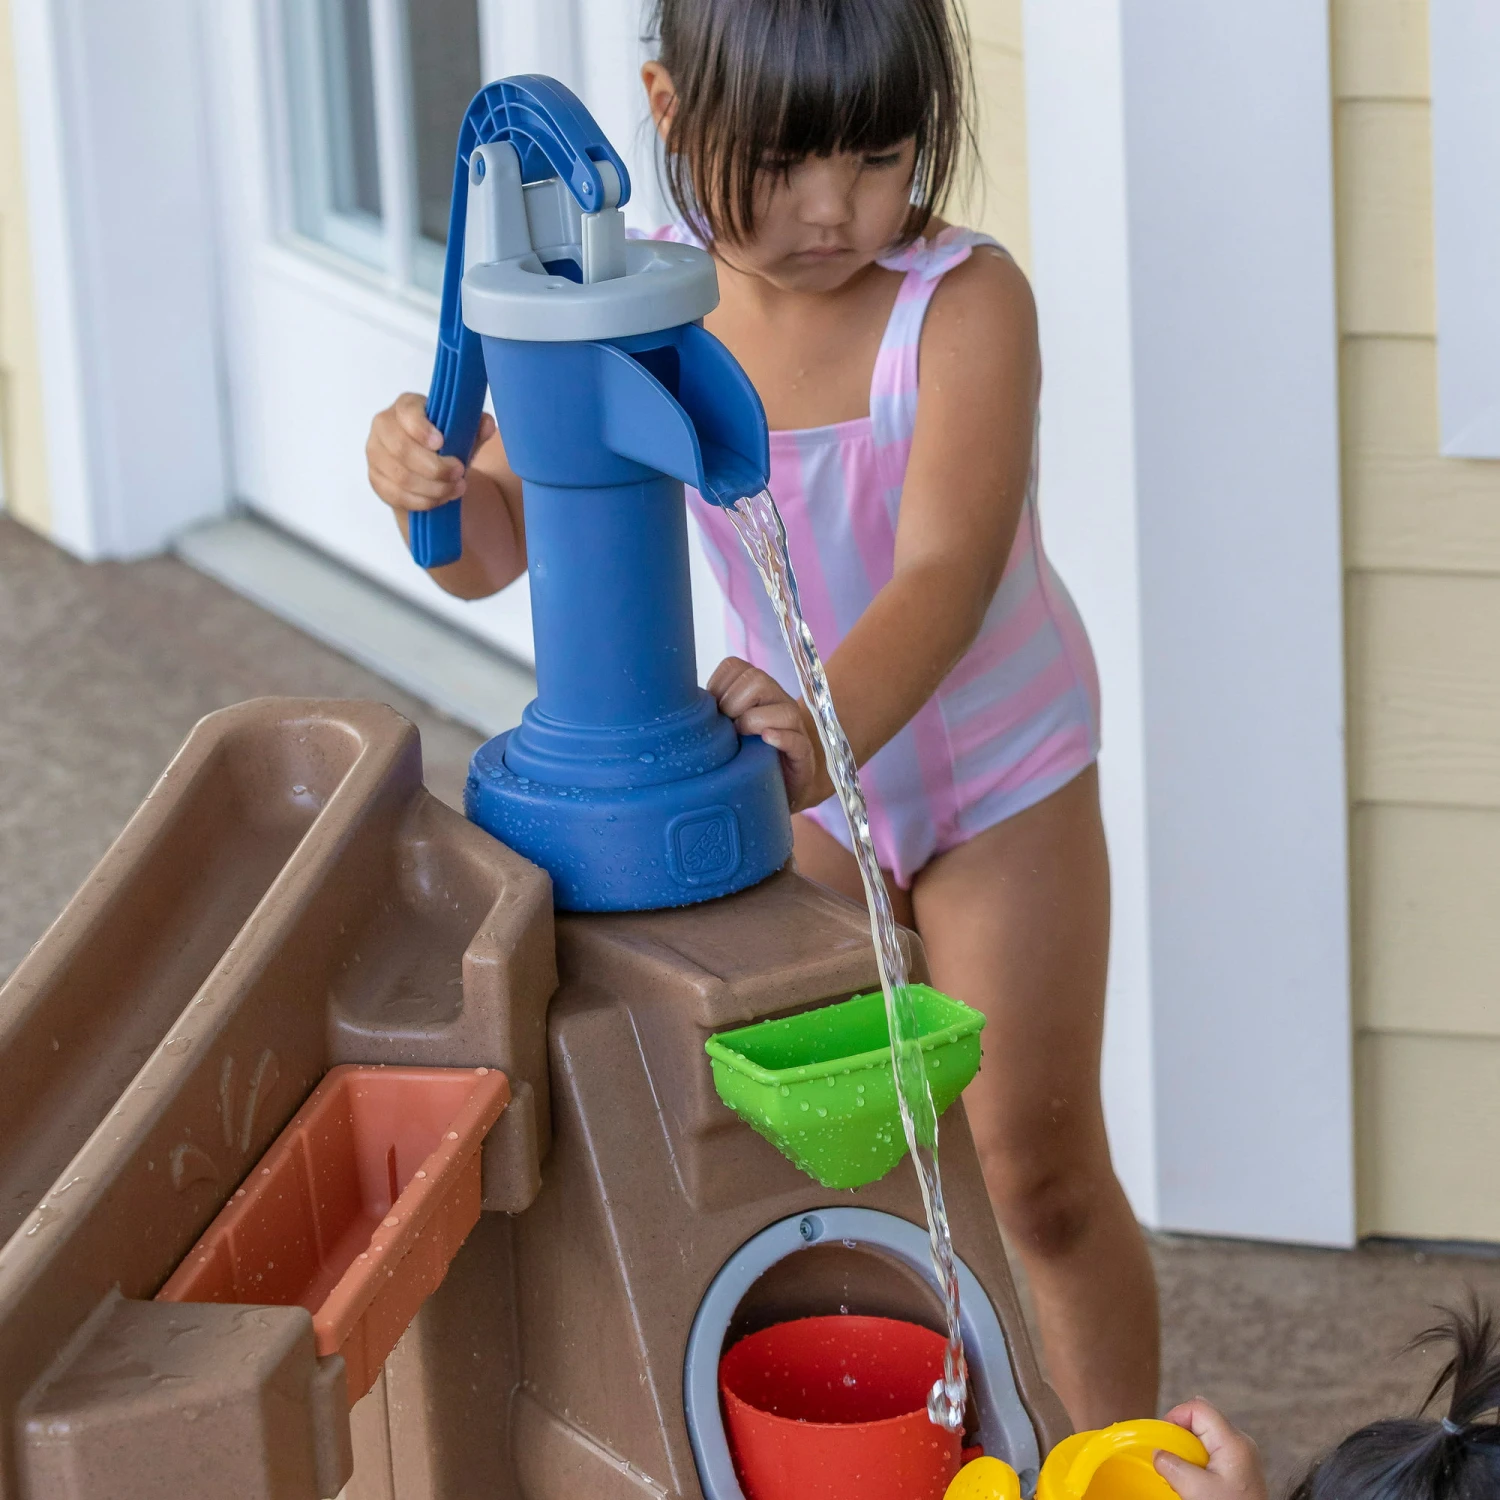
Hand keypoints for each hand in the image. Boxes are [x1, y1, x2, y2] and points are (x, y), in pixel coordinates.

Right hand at [366, 392, 496, 514]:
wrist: (427, 470)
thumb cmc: (444, 445)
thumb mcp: (463, 435)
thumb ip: (475, 428)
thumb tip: (487, 424)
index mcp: (404, 407)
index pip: (406, 412)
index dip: (421, 428)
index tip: (441, 443)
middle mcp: (384, 426)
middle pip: (402, 449)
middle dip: (435, 466)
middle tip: (459, 472)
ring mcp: (376, 454)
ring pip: (401, 476)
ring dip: (433, 487)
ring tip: (456, 488)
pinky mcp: (376, 479)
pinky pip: (397, 495)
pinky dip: (423, 501)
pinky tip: (440, 499)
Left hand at [708, 657, 824, 811]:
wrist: (779, 785)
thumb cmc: (746, 753)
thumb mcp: (725, 727)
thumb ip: (710, 712)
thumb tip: (677, 706)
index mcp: (757, 688)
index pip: (735, 666)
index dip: (718, 686)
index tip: (713, 710)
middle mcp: (777, 699)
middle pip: (757, 679)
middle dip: (733, 704)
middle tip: (727, 728)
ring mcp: (793, 725)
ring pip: (780, 707)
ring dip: (752, 721)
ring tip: (742, 739)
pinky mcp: (802, 752)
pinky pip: (796, 739)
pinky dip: (780, 738)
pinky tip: (766, 740)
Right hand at [1154, 1401, 1266, 1499]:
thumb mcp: (1196, 1490)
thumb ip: (1173, 1466)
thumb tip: (1158, 1453)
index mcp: (1234, 1441)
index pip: (1198, 1408)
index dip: (1175, 1416)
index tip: (1164, 1440)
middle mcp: (1242, 1443)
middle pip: (1202, 1420)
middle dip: (1182, 1436)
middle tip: (1173, 1459)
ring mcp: (1244, 1457)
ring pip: (1207, 1437)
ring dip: (1190, 1452)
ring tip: (1185, 1474)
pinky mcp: (1242, 1470)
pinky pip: (1214, 1453)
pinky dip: (1200, 1462)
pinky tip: (1197, 1483)